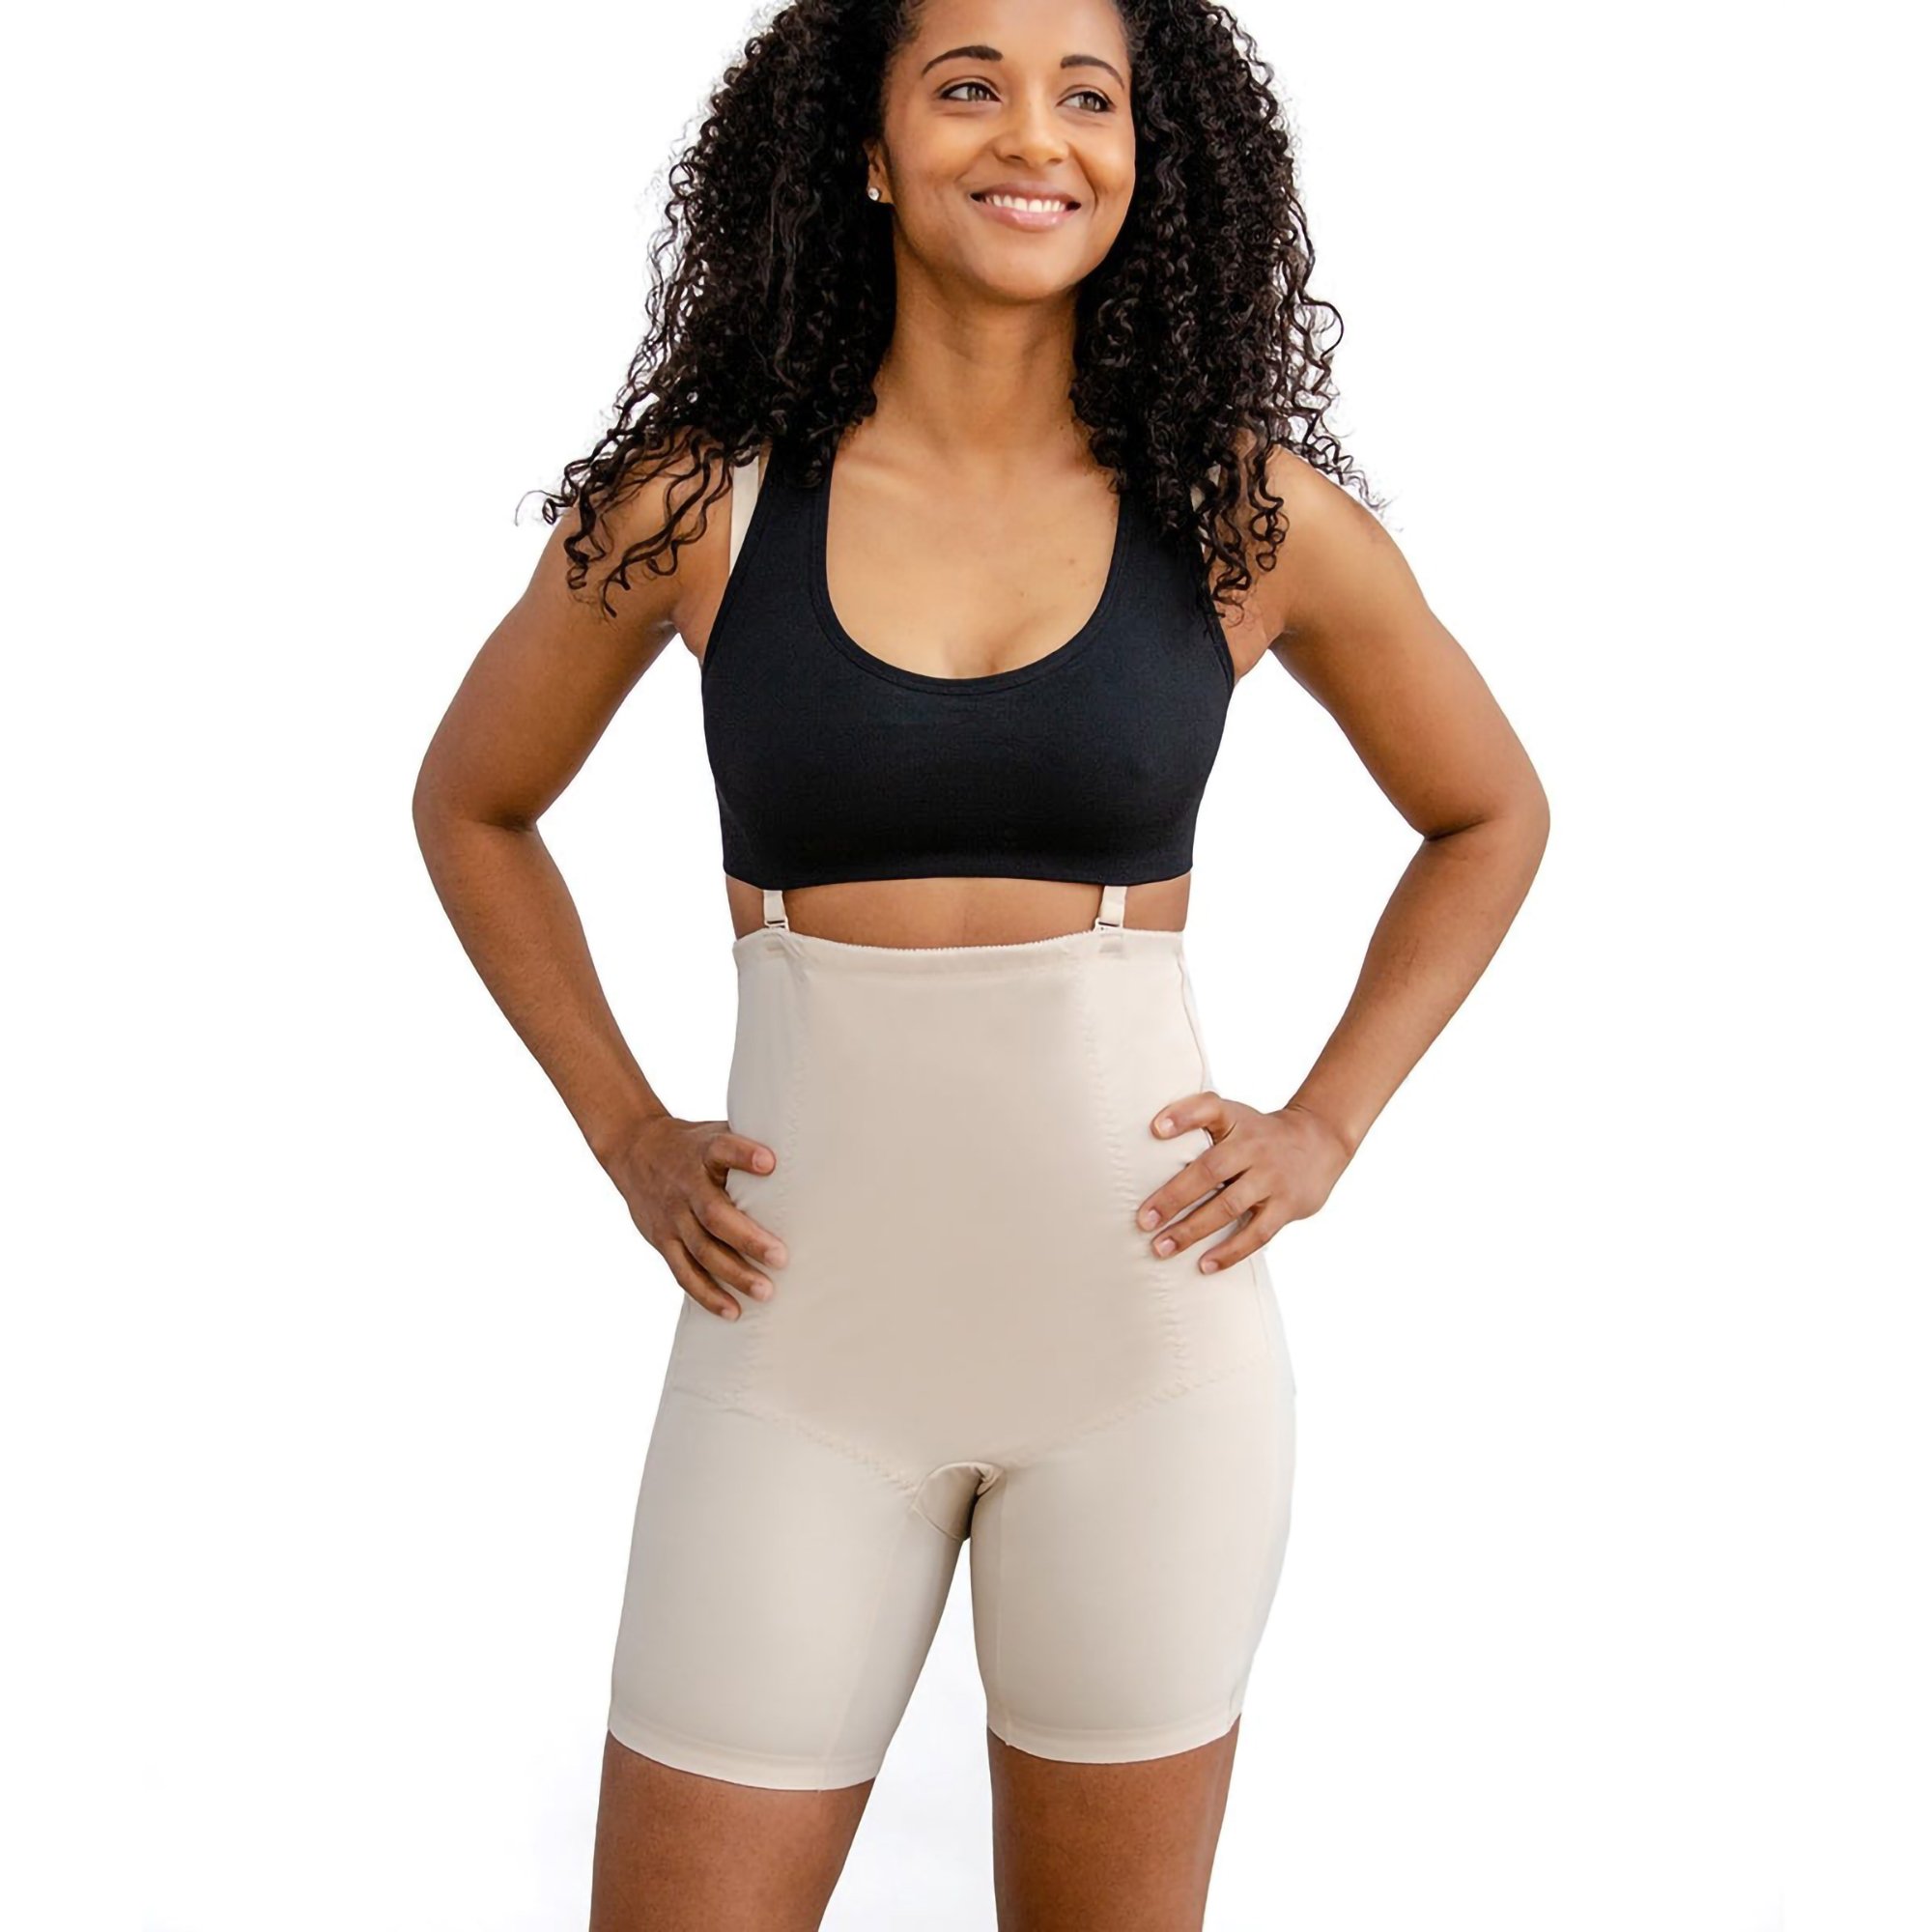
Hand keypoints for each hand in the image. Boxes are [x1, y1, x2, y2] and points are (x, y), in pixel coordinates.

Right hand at [601, 1114, 788, 1320]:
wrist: (635, 1150)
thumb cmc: (693, 1146)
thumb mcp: (716, 1133)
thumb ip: (748, 1146)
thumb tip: (809, 1152)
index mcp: (703, 1153)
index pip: (722, 1150)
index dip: (744, 1154)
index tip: (770, 1163)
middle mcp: (686, 1186)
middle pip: (714, 1215)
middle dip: (748, 1239)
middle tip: (781, 1257)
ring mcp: (673, 1216)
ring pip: (701, 1250)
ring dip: (733, 1274)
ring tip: (765, 1292)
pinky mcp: (663, 1240)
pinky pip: (684, 1272)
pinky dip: (707, 1294)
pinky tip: (733, 1310)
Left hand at [1134, 1094, 1352, 1273]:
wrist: (1320, 1141)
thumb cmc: (1259, 1133)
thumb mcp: (1234, 1116)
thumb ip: (1198, 1121)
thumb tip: (1147, 1138)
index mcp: (1236, 1120)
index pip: (1209, 1108)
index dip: (1182, 1116)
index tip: (1155, 1129)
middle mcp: (1253, 1147)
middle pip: (1209, 1170)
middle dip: (1173, 1197)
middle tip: (1143, 1220)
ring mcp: (1271, 1178)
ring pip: (1228, 1207)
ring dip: (1192, 1230)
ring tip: (1162, 1247)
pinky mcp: (1286, 1205)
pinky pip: (1256, 1233)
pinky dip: (1229, 1251)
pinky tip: (1204, 1265)